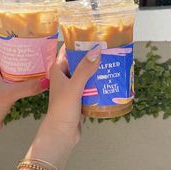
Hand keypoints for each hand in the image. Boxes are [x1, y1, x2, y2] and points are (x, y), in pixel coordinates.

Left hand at [0, 36, 48, 139]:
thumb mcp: (9, 94)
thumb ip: (28, 87)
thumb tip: (47, 81)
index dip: (8, 35)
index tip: (23, 31)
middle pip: (7, 50)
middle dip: (20, 45)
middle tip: (35, 42)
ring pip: (12, 62)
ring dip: (22, 58)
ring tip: (38, 54)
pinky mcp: (4, 85)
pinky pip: (15, 73)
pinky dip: (24, 70)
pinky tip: (35, 71)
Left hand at [25, 44, 100, 169]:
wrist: (61, 134)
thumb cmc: (63, 108)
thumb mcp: (74, 86)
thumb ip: (85, 69)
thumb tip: (97, 50)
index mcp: (58, 69)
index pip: (67, 49)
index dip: (78, 42)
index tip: (93, 35)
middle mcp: (64, 75)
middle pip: (79, 60)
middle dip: (92, 55)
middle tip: (108, 48)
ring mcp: (72, 86)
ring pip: (85, 73)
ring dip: (96, 69)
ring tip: (112, 61)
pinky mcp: (79, 96)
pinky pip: (89, 85)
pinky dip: (97, 82)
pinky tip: (109, 78)